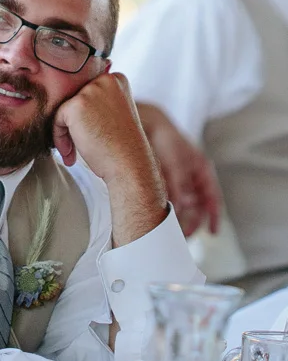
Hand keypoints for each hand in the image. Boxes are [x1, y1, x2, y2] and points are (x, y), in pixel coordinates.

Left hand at [53, 72, 166, 246]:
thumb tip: (70, 102)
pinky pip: (56, 118)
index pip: (86, 92)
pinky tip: (71, 154)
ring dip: (65, 132)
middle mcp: (105, 80)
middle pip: (74, 98)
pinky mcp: (77, 105)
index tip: (91, 134)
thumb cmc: (121, 146)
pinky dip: (59, 138)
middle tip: (80, 146)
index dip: (85, 116)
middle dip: (73, 124)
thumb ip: (97, 102)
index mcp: (116, 80)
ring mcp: (91, 91)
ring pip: (64, 109)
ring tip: (74, 153)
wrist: (129, 165)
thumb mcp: (114, 114)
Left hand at [136, 103, 221, 236]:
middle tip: (183, 237)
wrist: (146, 123)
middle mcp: (192, 177)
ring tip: (171, 231)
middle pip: (197, 206)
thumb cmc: (165, 139)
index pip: (213, 199)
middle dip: (192, 222)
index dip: (213, 217)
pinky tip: (160, 216)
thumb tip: (178, 210)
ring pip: (184, 205)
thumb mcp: (175, 164)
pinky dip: (167, 209)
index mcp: (202, 170)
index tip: (212, 233)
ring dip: (180, 218)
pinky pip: (170, 199)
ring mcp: (180, 178)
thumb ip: (177, 186)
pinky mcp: (165, 180)